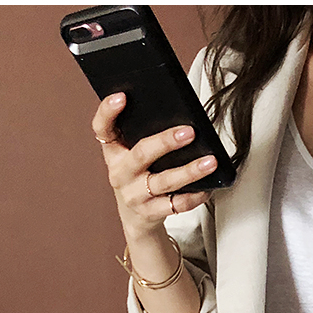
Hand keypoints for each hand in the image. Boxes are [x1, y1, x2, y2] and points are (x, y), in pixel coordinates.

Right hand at [90, 92, 215, 286]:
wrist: (135, 216)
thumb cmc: (139, 172)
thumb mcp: (132, 151)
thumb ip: (144, 132)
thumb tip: (178, 110)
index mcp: (113, 151)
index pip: (102, 128)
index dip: (107, 112)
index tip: (121, 96)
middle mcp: (120, 173)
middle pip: (141, 154)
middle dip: (166, 142)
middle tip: (189, 132)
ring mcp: (134, 195)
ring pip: (163, 182)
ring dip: (189, 171)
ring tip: (210, 161)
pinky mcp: (150, 213)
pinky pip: (176, 205)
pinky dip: (195, 195)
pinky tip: (208, 186)